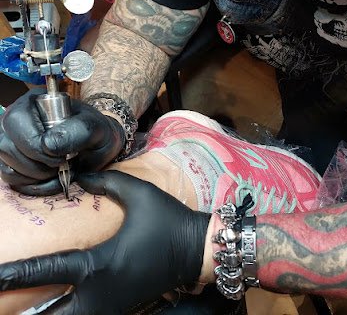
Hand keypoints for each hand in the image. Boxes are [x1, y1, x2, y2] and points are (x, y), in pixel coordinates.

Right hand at [0, 89, 124, 194]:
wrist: (99, 146)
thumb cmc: (96, 132)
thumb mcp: (96, 128)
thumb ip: (78, 131)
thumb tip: (47, 145)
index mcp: (36, 101)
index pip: (16, 120)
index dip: (34, 144)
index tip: (61, 157)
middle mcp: (17, 120)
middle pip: (5, 146)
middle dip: (36, 164)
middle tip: (62, 165)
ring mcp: (12, 141)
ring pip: (6, 166)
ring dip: (37, 176)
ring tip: (61, 170)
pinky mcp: (12, 161)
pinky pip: (12, 179)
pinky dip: (35, 185)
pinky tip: (53, 178)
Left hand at [0, 171, 209, 313]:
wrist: (195, 250)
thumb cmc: (167, 219)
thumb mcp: (138, 194)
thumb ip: (106, 181)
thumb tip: (78, 177)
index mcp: (101, 263)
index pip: (49, 270)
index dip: (16, 274)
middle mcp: (101, 292)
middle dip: (25, 313)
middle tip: (3, 303)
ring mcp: (111, 305)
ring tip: (23, 310)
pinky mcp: (121, 308)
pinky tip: (60, 307)